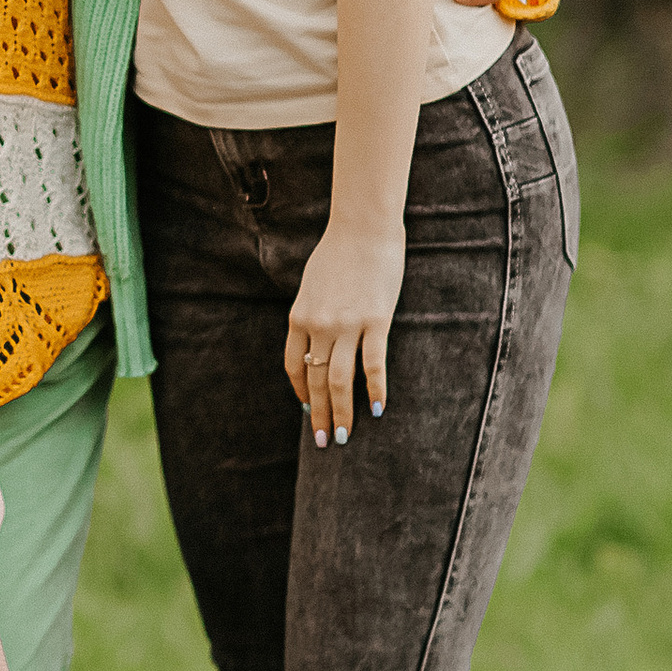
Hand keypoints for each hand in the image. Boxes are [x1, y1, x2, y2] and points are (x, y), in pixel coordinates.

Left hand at [285, 220, 405, 447]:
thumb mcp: (311, 287)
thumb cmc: (337, 254)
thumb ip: (310, 315)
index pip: (293, 367)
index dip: (300, 392)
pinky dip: (375, 390)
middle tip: (324, 441)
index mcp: (299, 317)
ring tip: (344, 436)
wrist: (363, 229)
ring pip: (341, 380)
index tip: (307, 410)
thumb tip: (314, 343)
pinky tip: (377, 409)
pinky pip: (373, 365)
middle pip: (316, 381)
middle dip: (318, 414)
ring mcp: (347, 325)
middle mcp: (319, 326)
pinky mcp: (376, 322)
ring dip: (342, 413)